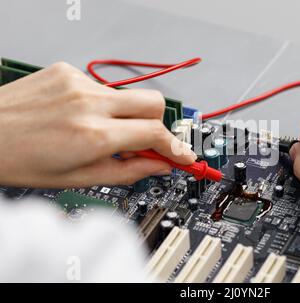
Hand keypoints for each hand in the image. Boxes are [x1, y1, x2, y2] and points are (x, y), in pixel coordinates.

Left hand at [0, 62, 195, 187]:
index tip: (184, 156)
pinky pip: (104, 88)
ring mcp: (79, 83)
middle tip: (146, 144)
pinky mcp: (68, 71)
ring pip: (129, 97)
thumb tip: (157, 166)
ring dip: (128, 117)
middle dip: (159, 125)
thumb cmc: (18, 160)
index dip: (176, 148)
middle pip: (155, 103)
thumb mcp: (77, 179)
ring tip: (105, 134)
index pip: (155, 135)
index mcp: (92, 135)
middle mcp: (89, 103)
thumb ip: (126, 171)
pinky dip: (104, 105)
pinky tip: (83, 117)